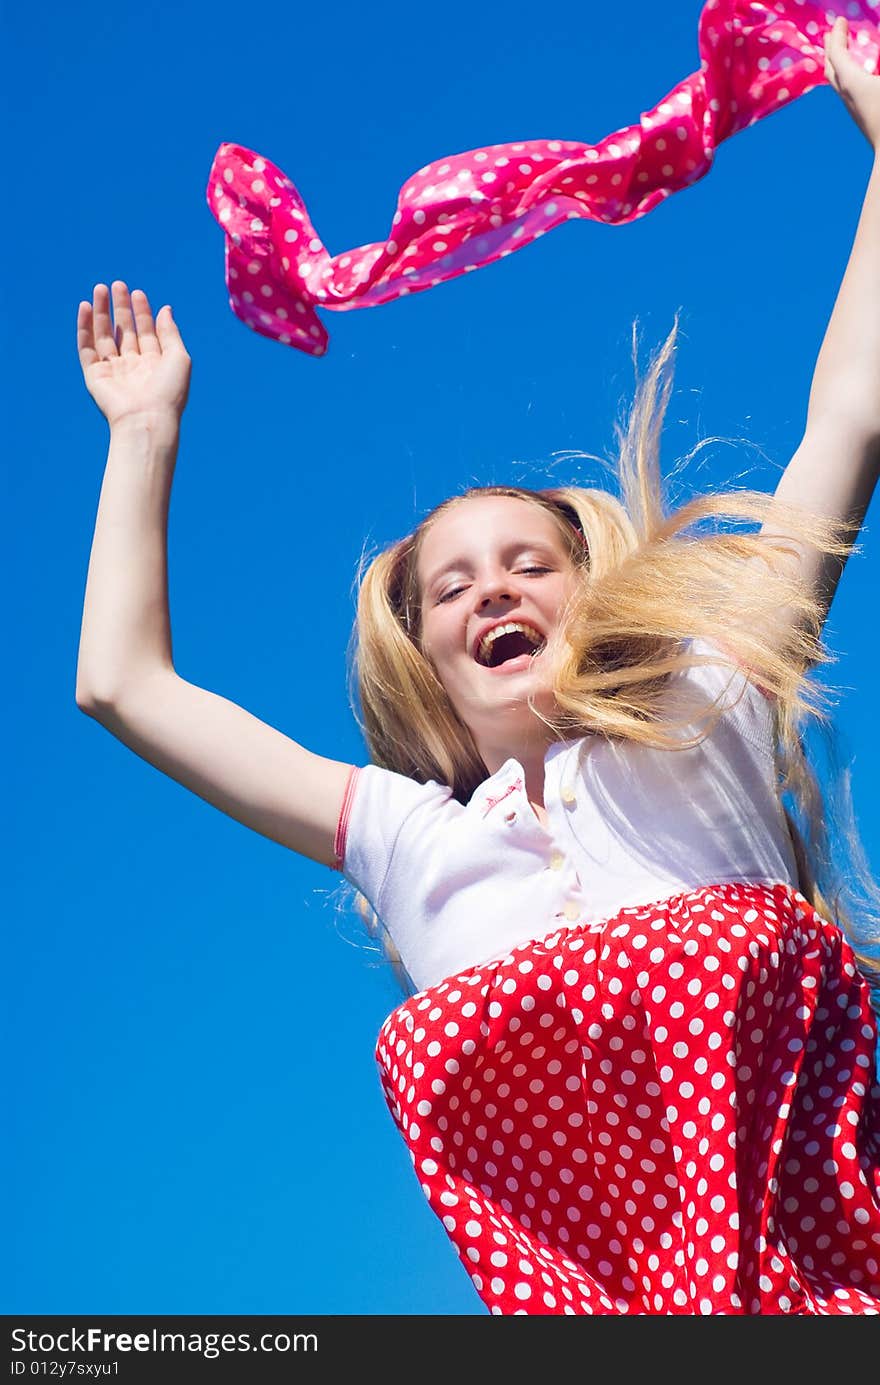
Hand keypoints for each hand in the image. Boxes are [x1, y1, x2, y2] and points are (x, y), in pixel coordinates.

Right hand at [77, 281, 191, 429]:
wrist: (147, 419)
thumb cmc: (169, 393)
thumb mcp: (179, 358)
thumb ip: (170, 332)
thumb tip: (166, 308)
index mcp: (154, 364)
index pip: (146, 332)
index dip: (142, 311)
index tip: (138, 292)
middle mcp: (133, 366)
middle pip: (124, 330)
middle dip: (121, 307)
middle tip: (117, 285)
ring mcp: (113, 371)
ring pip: (104, 335)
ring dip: (101, 312)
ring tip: (100, 289)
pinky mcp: (94, 375)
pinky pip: (87, 347)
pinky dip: (85, 327)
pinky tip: (85, 308)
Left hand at [824, 17, 879, 150]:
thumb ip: (879, 59)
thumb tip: (875, 60)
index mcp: (852, 83)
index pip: (838, 54)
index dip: (838, 36)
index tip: (839, 22)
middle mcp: (847, 96)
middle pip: (832, 69)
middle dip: (831, 50)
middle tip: (831, 36)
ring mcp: (854, 110)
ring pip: (839, 84)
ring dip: (838, 65)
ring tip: (842, 55)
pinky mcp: (862, 119)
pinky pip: (849, 93)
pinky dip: (849, 79)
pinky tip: (858, 80)